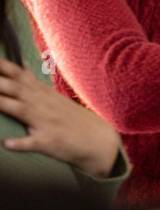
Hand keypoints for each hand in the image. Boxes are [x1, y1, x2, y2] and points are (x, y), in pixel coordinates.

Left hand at [0, 57, 121, 177]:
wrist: (100, 142)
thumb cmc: (74, 119)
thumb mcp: (55, 97)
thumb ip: (35, 83)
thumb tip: (22, 65)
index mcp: (42, 94)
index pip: (18, 75)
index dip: (2, 67)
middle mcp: (42, 104)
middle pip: (15, 88)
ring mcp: (46, 123)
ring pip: (20, 110)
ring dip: (3, 104)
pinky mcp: (49, 142)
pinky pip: (33, 143)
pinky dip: (20, 143)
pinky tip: (7, 143)